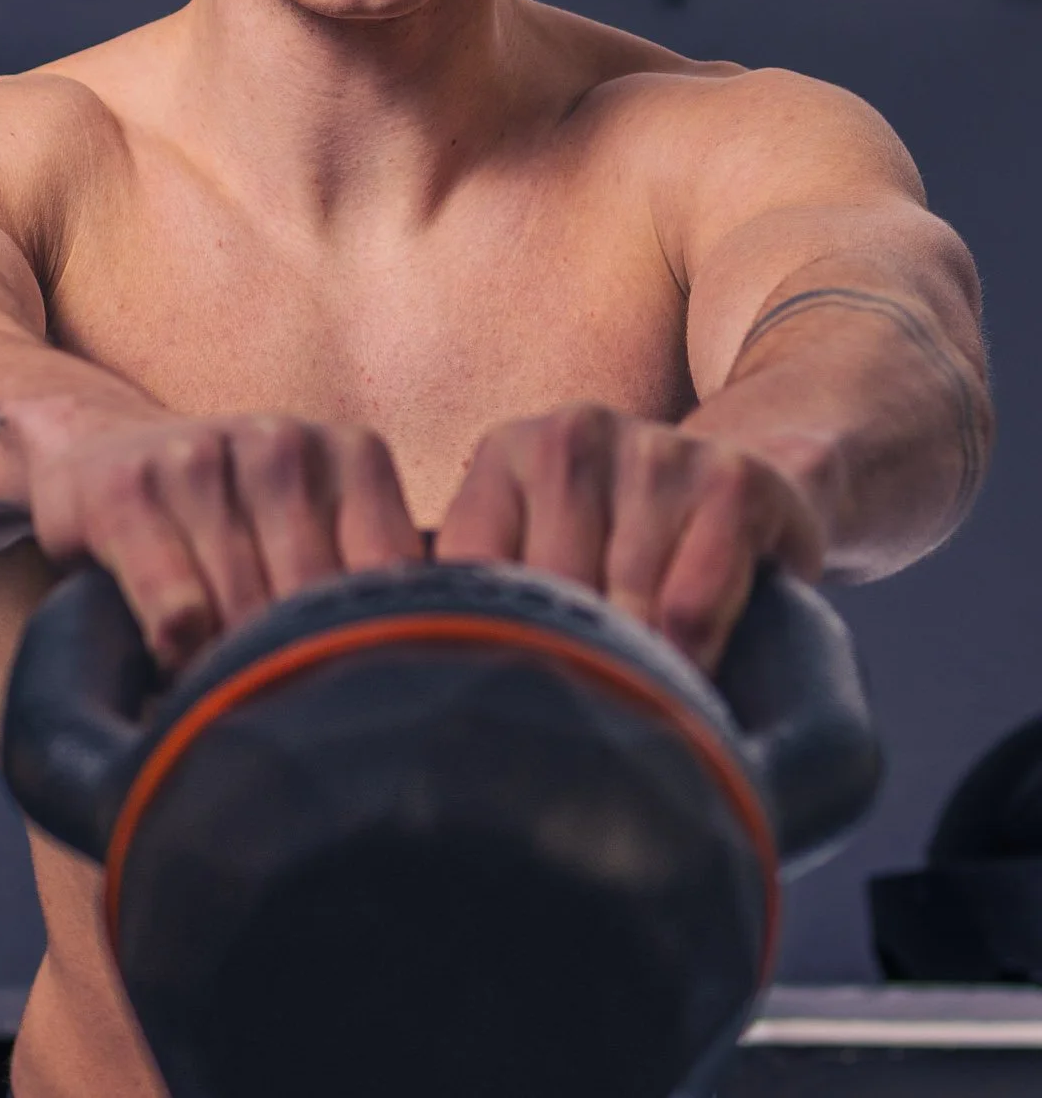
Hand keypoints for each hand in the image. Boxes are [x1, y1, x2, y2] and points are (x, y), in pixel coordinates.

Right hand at [25, 413, 422, 670]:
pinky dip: (180, 655)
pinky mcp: (128, 490)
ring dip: (235, 672)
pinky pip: (178, 608)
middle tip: (286, 715)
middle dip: (300, 670)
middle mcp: (283, 444)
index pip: (389, 581)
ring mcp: (202, 459)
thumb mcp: (310, 524)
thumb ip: (368, 579)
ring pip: (246, 612)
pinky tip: (174, 661)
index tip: (357, 698)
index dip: (372, 652)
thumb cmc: (223, 517)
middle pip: (316, 605)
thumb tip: (428, 681)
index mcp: (351, 454)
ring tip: (228, 695)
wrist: (94, 446)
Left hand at [437, 403, 826, 670]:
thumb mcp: (536, 560)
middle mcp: (572, 437)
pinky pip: (691, 602)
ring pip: (620, 602)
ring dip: (627, 669)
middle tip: (565, 726)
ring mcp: (654, 451)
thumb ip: (481, 601)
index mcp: (505, 456)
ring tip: (626, 707)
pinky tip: (686, 674)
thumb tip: (420, 682)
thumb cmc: (616, 556)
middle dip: (558, 664)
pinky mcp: (734, 480)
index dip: (478, 645)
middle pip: (543, 591)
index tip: (485, 702)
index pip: (467, 567)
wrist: (743, 495)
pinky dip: (688, 655)